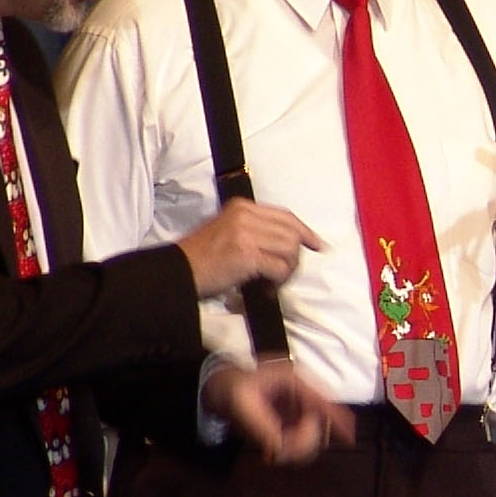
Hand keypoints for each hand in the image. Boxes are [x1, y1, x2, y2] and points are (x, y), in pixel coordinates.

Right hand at [176, 199, 322, 298]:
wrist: (177, 273)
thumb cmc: (202, 259)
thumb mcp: (227, 231)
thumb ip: (255, 231)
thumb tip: (288, 244)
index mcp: (241, 207)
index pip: (285, 216)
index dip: (305, 232)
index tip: (317, 245)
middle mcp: (244, 216)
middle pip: (292, 233)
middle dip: (295, 258)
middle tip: (284, 276)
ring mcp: (245, 234)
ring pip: (290, 250)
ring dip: (287, 271)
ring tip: (272, 283)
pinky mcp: (246, 254)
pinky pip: (279, 268)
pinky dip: (277, 282)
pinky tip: (265, 289)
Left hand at [204, 361, 358, 463]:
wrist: (215, 384)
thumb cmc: (230, 387)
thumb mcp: (242, 405)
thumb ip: (262, 428)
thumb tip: (281, 449)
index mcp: (294, 382)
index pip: (323, 402)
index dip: (339, 420)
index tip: (350, 439)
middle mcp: (300, 394)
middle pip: (319, 423)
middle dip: (305, 440)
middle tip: (279, 449)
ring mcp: (296, 407)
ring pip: (310, 434)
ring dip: (296, 446)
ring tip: (271, 448)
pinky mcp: (289, 419)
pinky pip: (298, 437)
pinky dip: (289, 446)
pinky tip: (272, 447)